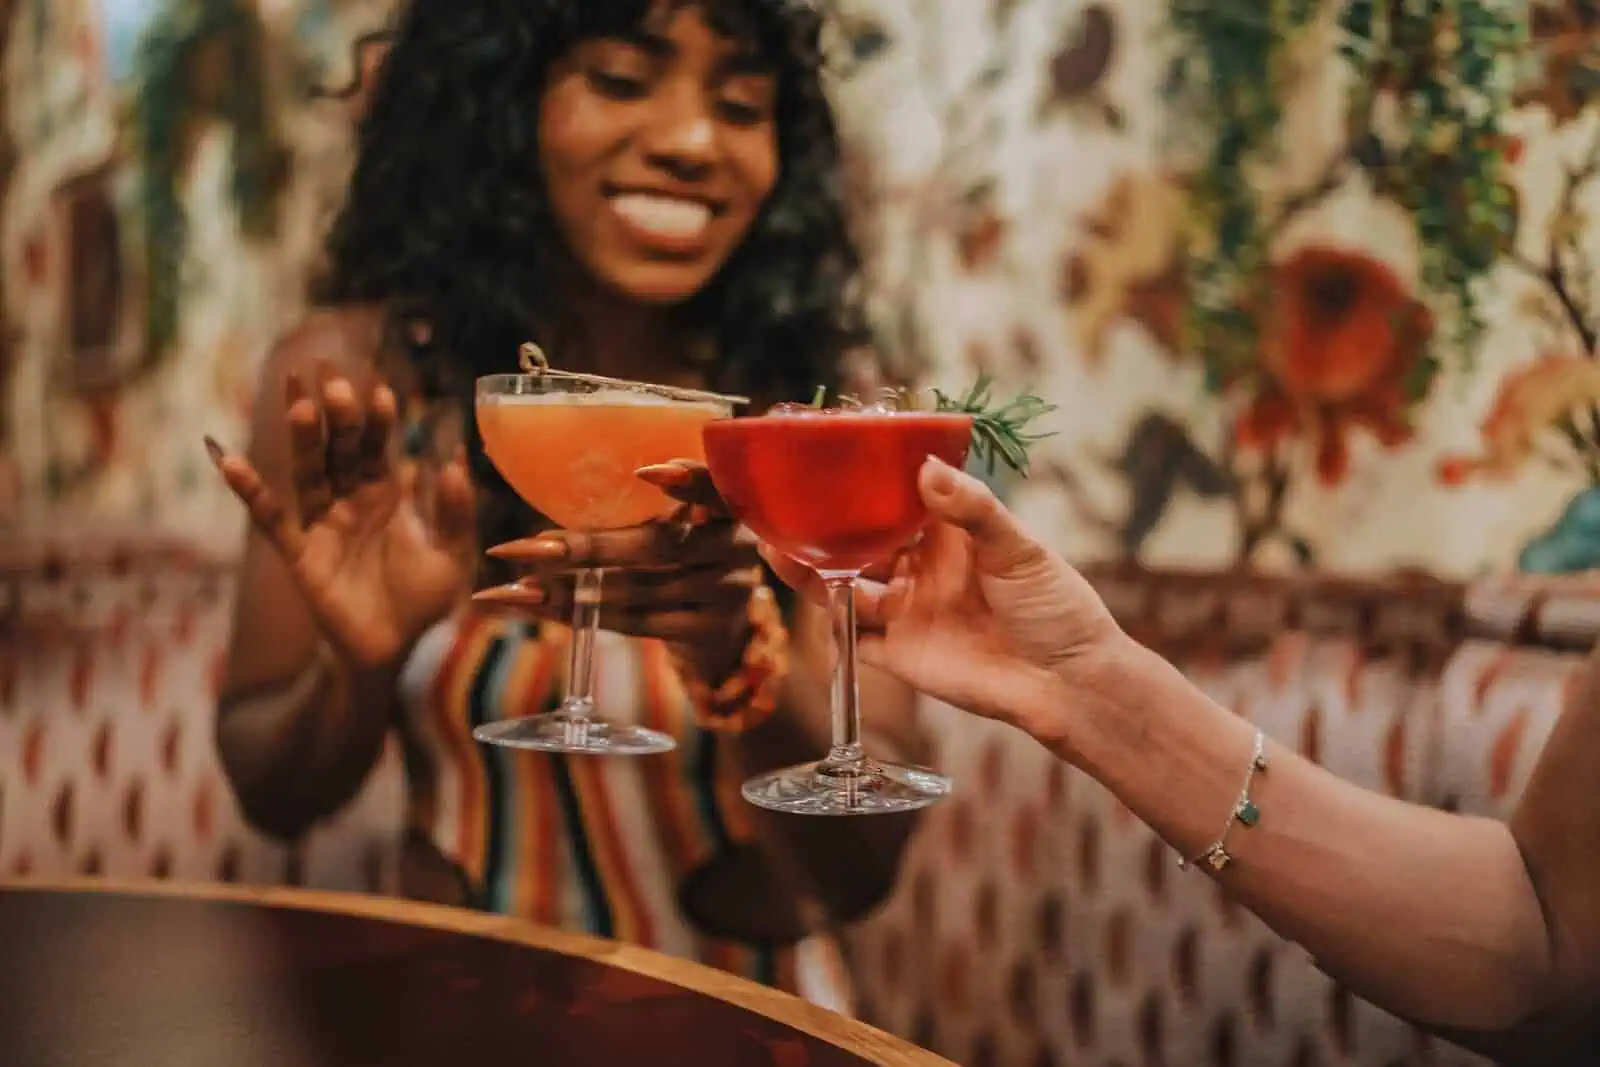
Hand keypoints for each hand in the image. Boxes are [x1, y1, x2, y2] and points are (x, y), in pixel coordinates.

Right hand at [207, 367, 475, 671]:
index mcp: (386, 494)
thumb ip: (455, 511)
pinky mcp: (300, 553)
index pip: (377, 447)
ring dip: (303, 440)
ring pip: (308, 473)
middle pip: (338, 448)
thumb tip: (454, 459)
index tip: (380, 389)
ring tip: (300, 402)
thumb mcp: (451, 555)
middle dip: (336, 414)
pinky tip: (231, 461)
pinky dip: (251, 492)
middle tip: (331, 375)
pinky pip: (272, 519)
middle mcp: (350, 500)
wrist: (394, 651)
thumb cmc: (420, 602)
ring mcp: (322, 524)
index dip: (377, 420)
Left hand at [474, 461, 761, 681]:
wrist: (721, 629)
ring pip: (641, 588)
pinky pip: (640, 622)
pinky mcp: (707, 629)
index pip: (716, 486)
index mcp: (729, 504)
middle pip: (658, 545)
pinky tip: (549, 608)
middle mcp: (735, 546)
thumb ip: (644, 507)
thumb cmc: (683, 557)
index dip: (688, 480)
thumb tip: (552, 504)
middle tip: (532, 548)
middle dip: (589, 547)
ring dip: (575, 589)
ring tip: (521, 587)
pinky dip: (589, 614)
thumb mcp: (679, 522)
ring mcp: (726, 591)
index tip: (644, 471)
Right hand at [761, 456, 1121, 744]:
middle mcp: (921, 570)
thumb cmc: (1056, 606)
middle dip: (822, 531)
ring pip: (846, 590)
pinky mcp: (902, 656)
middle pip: (859, 546)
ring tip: (777, 550)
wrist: (1067, 682)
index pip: (894, 502)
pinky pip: (855, 643)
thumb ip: (971, 508)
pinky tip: (808, 611)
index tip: (825, 461)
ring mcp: (908, 612)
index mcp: (947, 535)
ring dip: (812, 575)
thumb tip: (925, 467)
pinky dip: (831, 632)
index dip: (861, 486)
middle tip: (783, 509)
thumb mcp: (1017, 547)